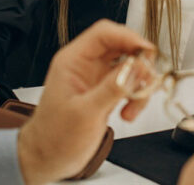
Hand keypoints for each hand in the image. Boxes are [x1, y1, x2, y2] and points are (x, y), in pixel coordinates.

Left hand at [17, 20, 153, 184]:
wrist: (47, 159)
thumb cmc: (53, 137)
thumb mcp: (84, 113)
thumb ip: (111, 89)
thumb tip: (135, 68)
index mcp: (73, 61)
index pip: (104, 33)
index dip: (128, 37)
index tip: (146, 51)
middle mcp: (86, 65)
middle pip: (122, 46)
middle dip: (139, 63)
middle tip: (146, 80)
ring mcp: (96, 79)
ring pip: (130, 66)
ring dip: (139, 84)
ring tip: (134, 105)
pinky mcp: (105, 93)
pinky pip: (130, 84)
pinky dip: (136, 96)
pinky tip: (129, 112)